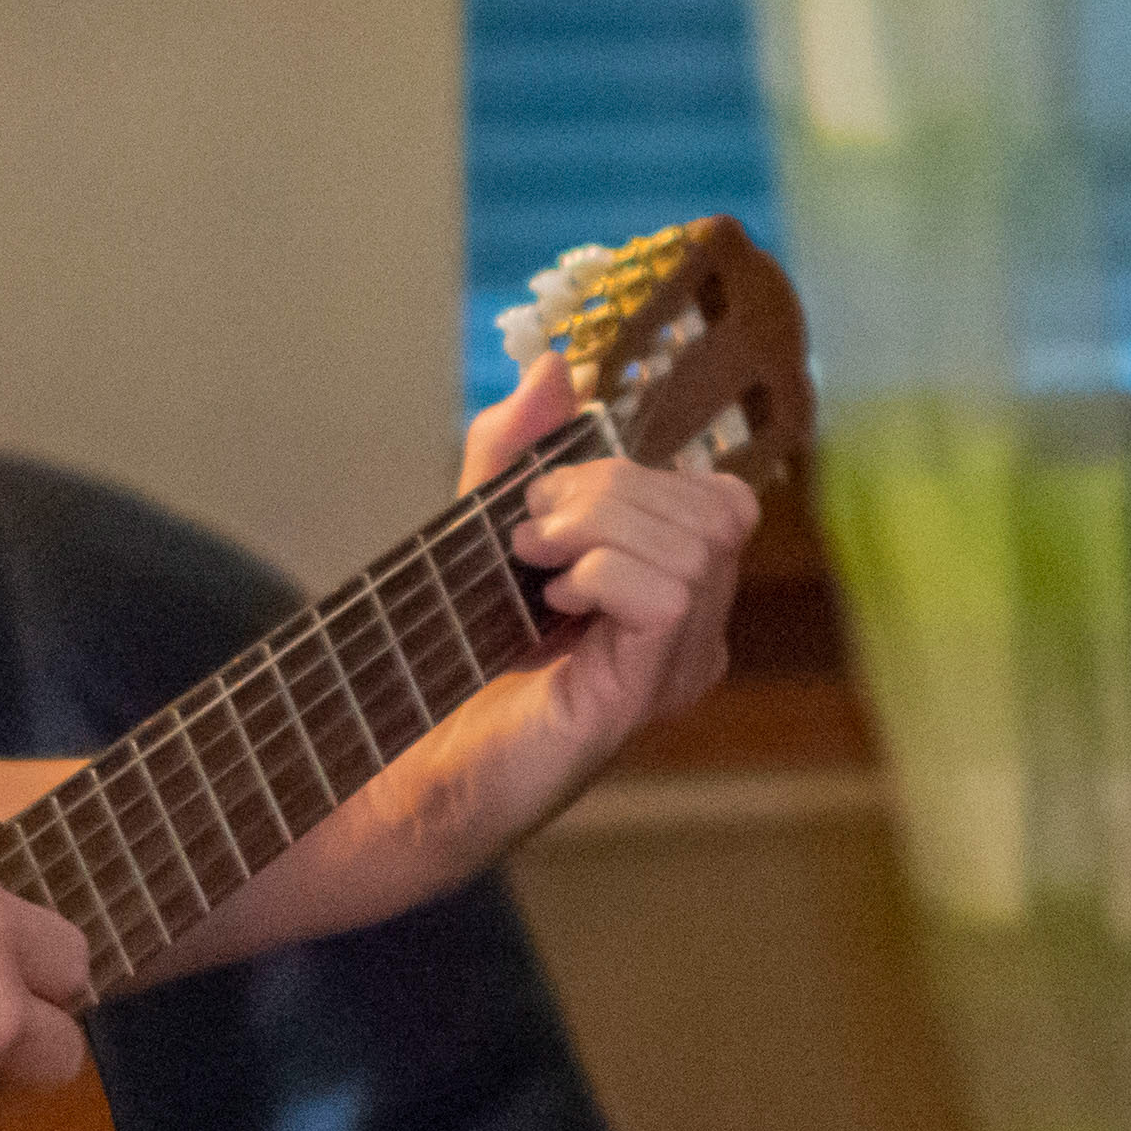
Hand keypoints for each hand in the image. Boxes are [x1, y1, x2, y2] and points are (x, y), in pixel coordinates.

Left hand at [334, 353, 764, 885]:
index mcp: (675, 593)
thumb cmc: (455, 659)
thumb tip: (557, 364)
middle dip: (610, 491)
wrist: (410, 765)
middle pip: (712, 509)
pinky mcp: (639, 697)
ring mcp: (675, 669)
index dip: (641, 474)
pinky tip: (554, 599)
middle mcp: (694, 635)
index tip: (548, 496)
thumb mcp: (485, 528)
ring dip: (599, 528)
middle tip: (532, 530)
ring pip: (694, 545)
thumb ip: (518, 449)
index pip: (720, 499)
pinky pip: (667, 595)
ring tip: (534, 563)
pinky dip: (603, 572)